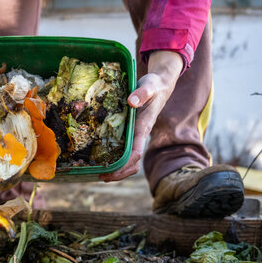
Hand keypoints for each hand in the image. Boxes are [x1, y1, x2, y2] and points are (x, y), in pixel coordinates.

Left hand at [100, 51, 182, 181]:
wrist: (159, 85)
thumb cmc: (154, 86)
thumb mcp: (149, 86)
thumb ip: (142, 93)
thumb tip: (131, 102)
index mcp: (143, 128)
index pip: (136, 152)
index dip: (124, 165)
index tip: (112, 171)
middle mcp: (140, 135)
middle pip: (133, 163)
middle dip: (119, 173)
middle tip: (101, 177)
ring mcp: (136, 136)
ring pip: (130, 160)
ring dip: (118, 170)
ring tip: (101, 175)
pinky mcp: (132, 132)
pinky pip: (126, 151)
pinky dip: (117, 159)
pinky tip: (104, 160)